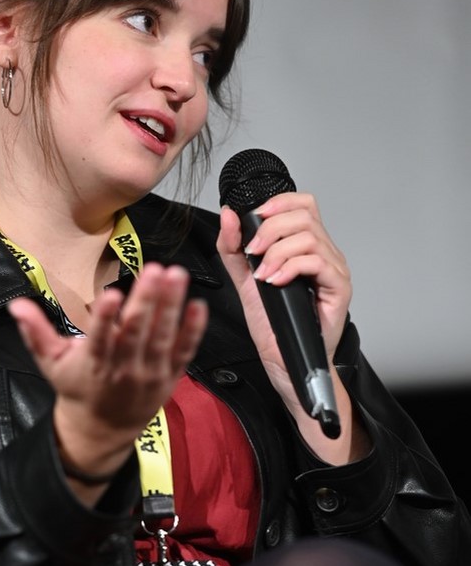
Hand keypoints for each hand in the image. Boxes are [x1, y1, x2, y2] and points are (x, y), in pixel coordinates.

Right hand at [8, 264, 207, 486]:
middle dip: (146, 300)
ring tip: (176, 274)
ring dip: (171, 305)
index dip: (105, 318)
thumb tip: (15, 304)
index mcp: (94, 363)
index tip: (112, 295)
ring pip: (163, 337)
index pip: (100, 339)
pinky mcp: (170, 374)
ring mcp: (150, 372)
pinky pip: (184, 351)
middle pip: (136, 332)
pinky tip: (199, 305)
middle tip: (154, 269)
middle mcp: (124, 368)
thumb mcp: (51, 362)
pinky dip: (193, 330)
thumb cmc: (76, 387)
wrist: (103, 428)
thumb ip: (35, 331)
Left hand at [217, 193, 365, 462]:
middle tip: (253, 253)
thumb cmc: (274, 326)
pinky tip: (276, 282)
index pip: (302, 204)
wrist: (285, 362)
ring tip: (263, 274)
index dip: (278, 203)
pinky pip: (318, 262)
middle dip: (270, 229)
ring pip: (310, 237)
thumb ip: (234, 249)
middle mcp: (325, 253)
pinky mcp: (339, 288)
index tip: (253, 219)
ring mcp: (334, 270)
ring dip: (278, 251)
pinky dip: (291, 267)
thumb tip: (228, 214)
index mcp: (306, 247)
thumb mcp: (245, 281)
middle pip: (305, 215)